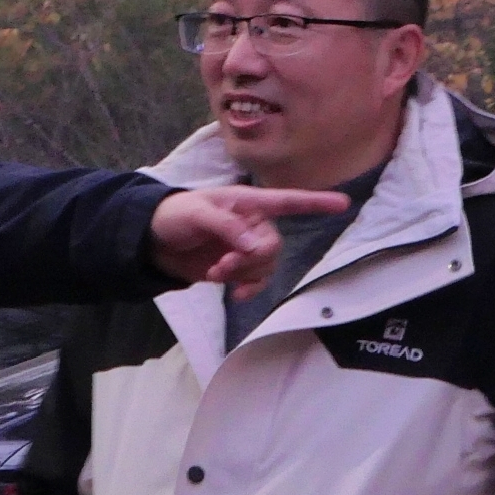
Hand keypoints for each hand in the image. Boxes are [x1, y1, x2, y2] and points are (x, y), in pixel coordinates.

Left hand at [147, 185, 353, 289]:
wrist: (151, 242)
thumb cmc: (174, 215)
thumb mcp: (196, 214)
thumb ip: (226, 226)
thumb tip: (255, 246)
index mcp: (247, 203)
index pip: (286, 201)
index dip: (314, 202)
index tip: (343, 203)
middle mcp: (252, 224)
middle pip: (273, 245)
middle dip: (252, 259)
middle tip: (224, 264)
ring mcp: (245, 247)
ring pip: (265, 265)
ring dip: (244, 273)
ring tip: (217, 272)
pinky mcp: (236, 268)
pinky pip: (255, 281)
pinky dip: (248, 288)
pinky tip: (234, 293)